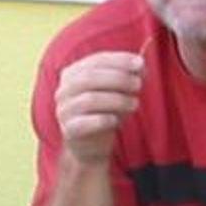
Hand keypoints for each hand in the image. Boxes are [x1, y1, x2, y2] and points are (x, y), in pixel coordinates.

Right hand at [54, 50, 143, 166]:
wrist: (90, 145)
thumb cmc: (104, 112)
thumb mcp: (117, 91)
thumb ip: (127, 76)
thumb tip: (141, 66)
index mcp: (73, 74)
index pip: (96, 61)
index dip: (119, 60)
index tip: (140, 64)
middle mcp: (64, 90)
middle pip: (91, 78)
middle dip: (119, 78)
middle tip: (138, 84)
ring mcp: (64, 110)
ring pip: (90, 99)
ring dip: (117, 100)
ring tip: (134, 104)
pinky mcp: (69, 130)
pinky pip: (87, 122)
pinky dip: (105, 119)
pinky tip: (117, 121)